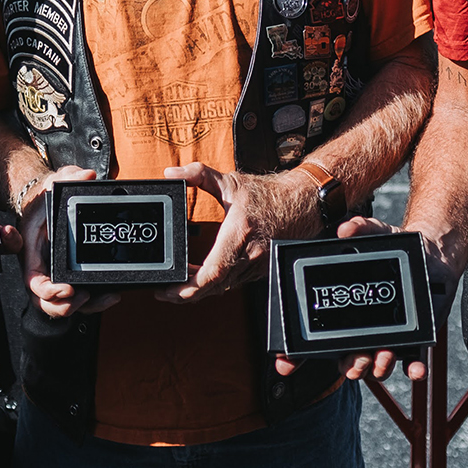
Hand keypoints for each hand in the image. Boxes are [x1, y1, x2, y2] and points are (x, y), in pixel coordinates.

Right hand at [22, 166, 120, 318]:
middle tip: (85, 298)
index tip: (66, 289)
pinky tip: (110, 293)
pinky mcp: (71, 276)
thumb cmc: (45, 198)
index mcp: (32, 253)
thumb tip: (86, 176)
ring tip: (104, 297)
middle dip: (65, 306)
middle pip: (47, 302)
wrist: (46, 202)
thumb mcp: (54, 181)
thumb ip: (69, 176)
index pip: (33, 281)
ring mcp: (56, 274)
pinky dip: (94, 300)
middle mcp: (43, 268)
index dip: (47, 292)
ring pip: (65, 304)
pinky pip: (80, 296)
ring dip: (85, 307)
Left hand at [156, 162, 316, 303]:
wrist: (302, 203)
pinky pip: (234, 282)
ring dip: (201, 289)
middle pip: (213, 288)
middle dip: (186, 294)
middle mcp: (249, 256)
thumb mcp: (231, 181)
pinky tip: (204, 275)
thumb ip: (198, 175)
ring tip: (180, 282)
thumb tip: (171, 174)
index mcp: (239, 235)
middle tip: (165, 291)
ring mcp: (256, 266)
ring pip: (223, 288)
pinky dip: (217, 282)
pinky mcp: (260, 270)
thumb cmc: (269, 195)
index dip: (187, 288)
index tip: (168, 291)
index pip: (211, 273)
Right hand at [273, 216, 459, 381]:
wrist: (432, 256)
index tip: (285, 364)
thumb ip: (361, 228)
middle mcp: (363, 330)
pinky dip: (413, 369)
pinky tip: (415, 370)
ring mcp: (388, 338)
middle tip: (355, 361)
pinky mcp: (414, 340)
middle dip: (350, 366)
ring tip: (382, 357)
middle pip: (348, 360)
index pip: (315, 338)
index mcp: (346, 312)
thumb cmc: (395, 249)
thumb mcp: (377, 234)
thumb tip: (345, 230)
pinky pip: (412, 362)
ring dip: (378, 368)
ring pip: (377, 366)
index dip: (295, 356)